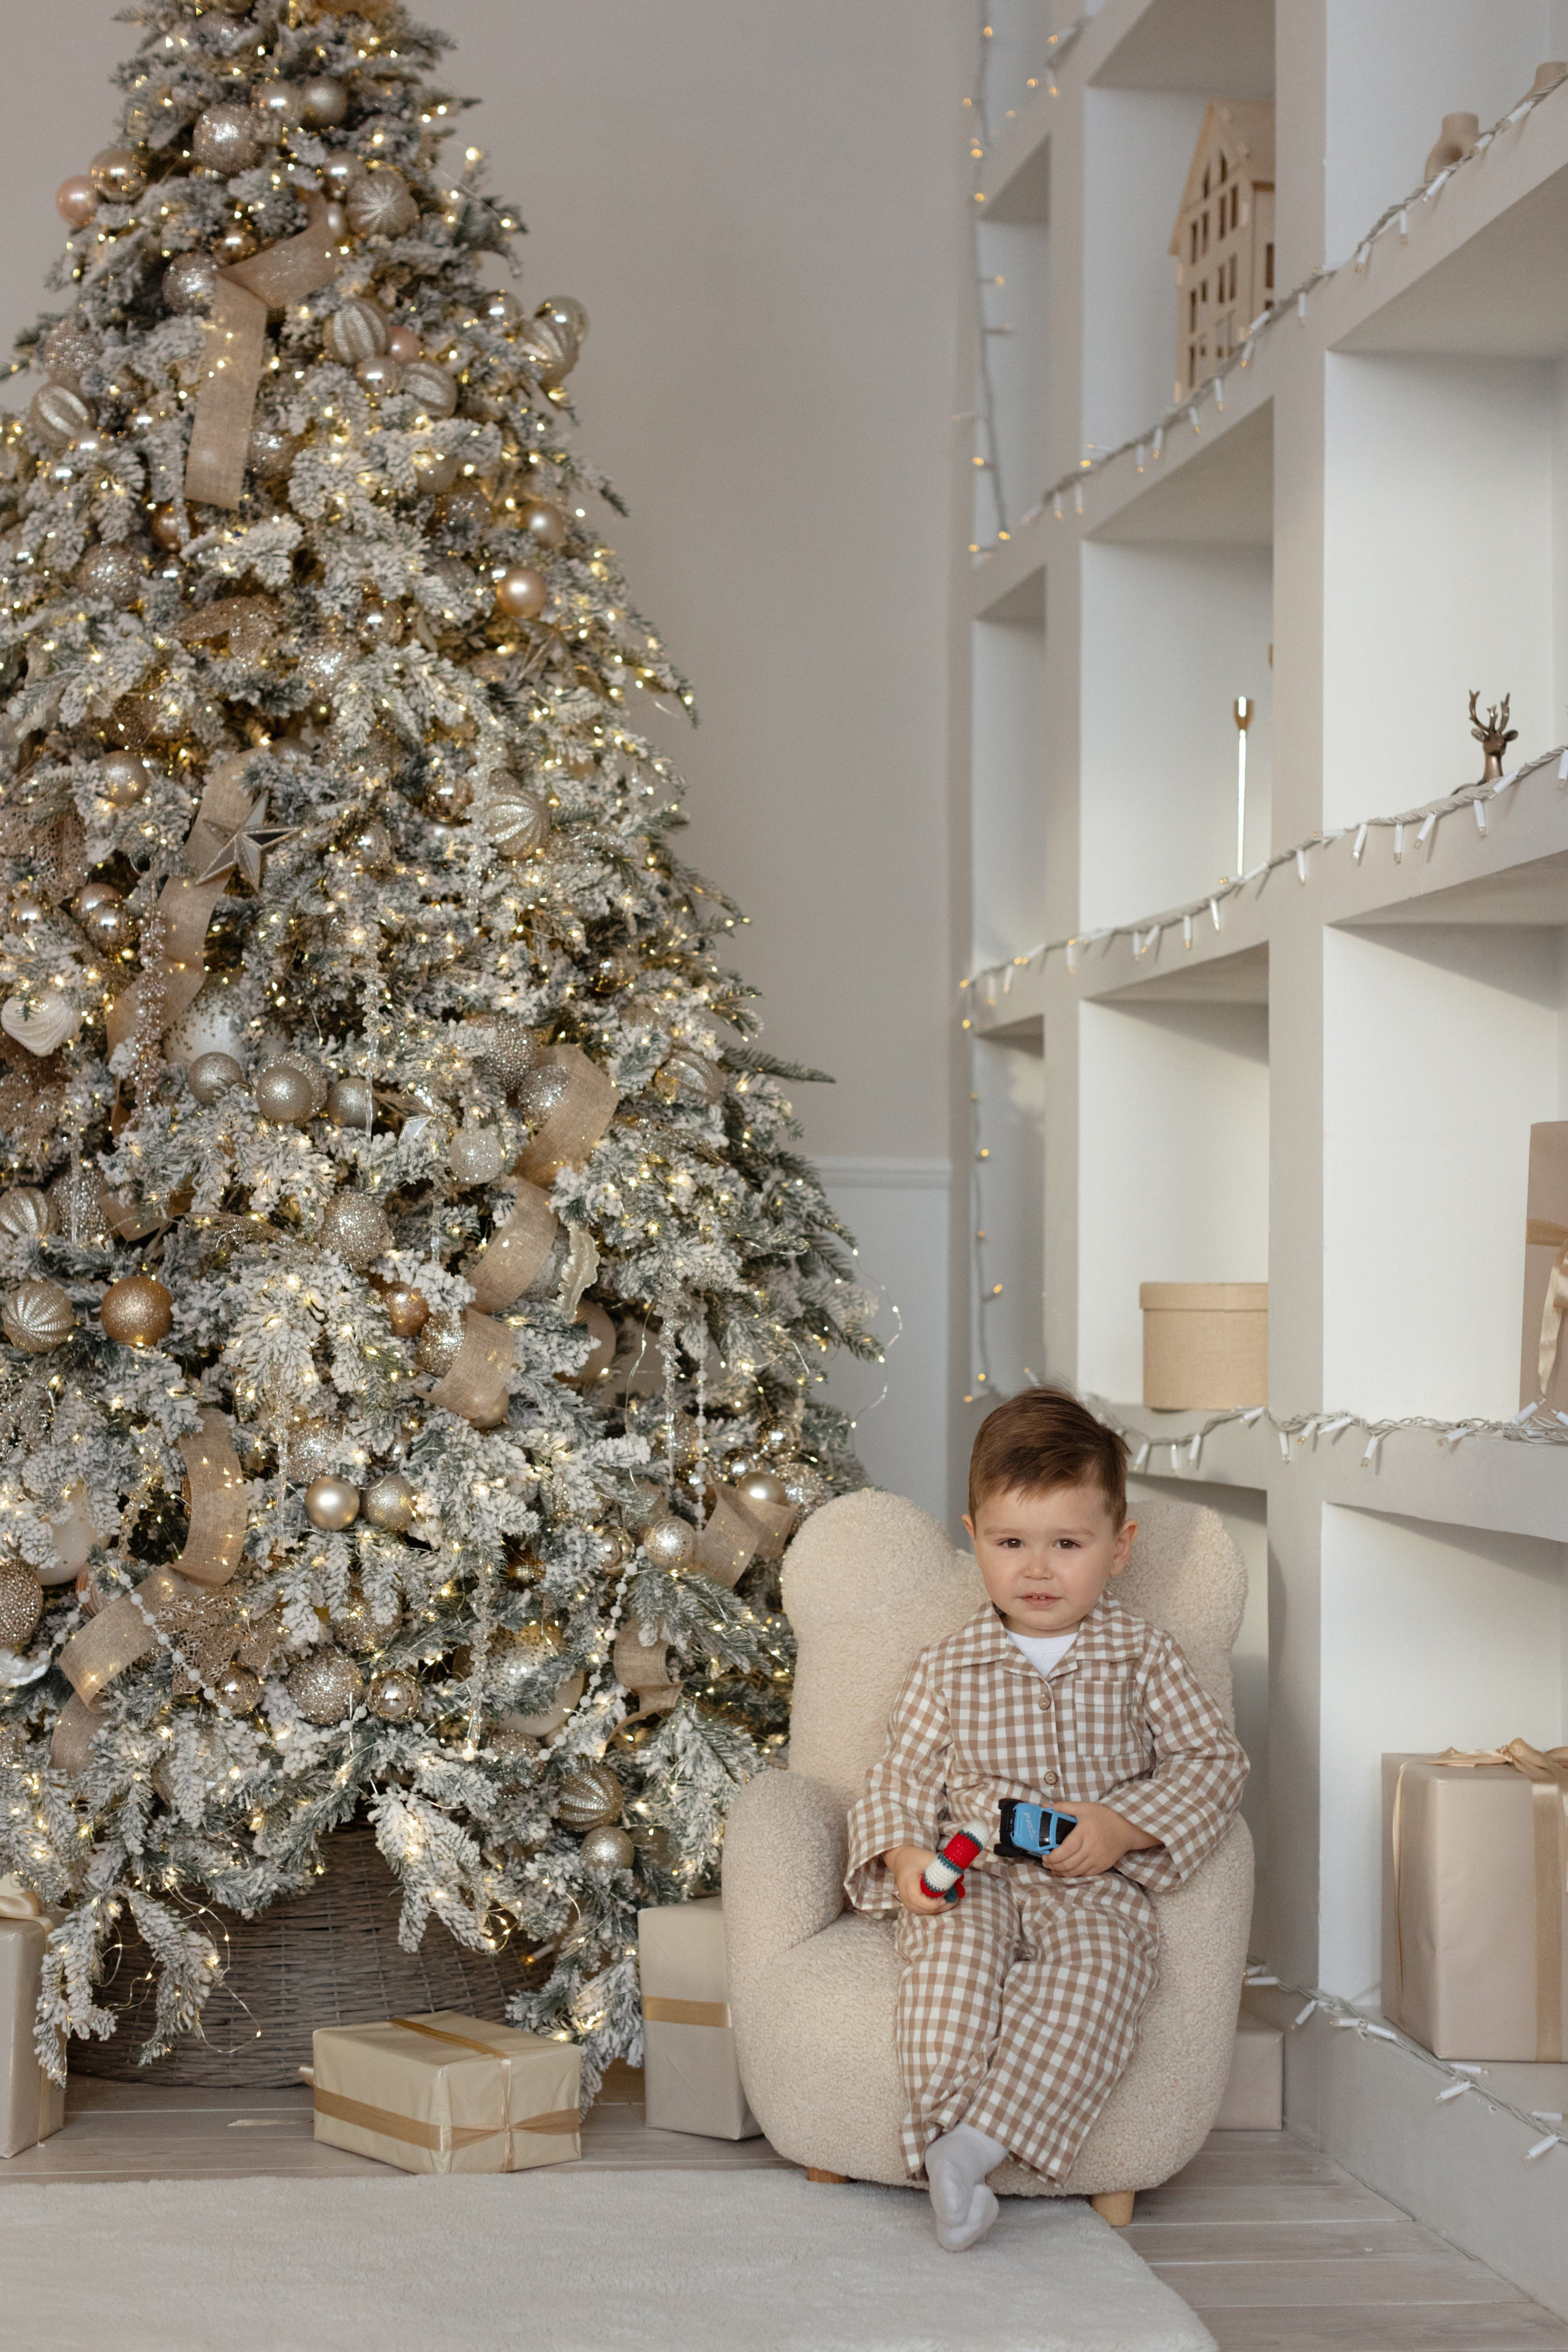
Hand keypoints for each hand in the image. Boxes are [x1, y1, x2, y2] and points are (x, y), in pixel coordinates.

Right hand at [885, 1844, 950, 1914]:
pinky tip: (943, 1901)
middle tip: (955, 1899)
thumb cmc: (915, 1857)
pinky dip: (933, 1908)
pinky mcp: (910, 1903)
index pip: (916, 1898)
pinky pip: (922, 1910)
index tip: (944, 1900)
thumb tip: (959, 1878)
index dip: (931, 1903)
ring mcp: (906, 1901)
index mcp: (907, 1881)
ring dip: (938, 1909)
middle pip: (921, 1908)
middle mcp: (904, 1894)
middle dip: (940, 1907)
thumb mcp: (928, 1858)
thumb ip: (941, 1868)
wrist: (901, 1859)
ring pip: (923, 1912)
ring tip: (951, 1900)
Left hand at [1044, 1802, 1160, 1878]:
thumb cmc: (1103, 1816)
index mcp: (1084, 1832)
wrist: (1126, 1828)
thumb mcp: (1083, 1807)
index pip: (1065, 1850)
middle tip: (1045, 1863)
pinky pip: (1085, 1874)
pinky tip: (1065, 1873)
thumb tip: (1043, 1807)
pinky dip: (1073, 1875)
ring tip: (1052, 1869)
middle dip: (1054, 1866)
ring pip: (1075, 1872)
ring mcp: (1097, 1859)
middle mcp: (1091, 1848)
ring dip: (1061, 1873)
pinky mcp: (1102, 1866)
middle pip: (1068, 1863)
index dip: (1052, 1857)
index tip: (1044, 1856)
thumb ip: (1063, 1807)